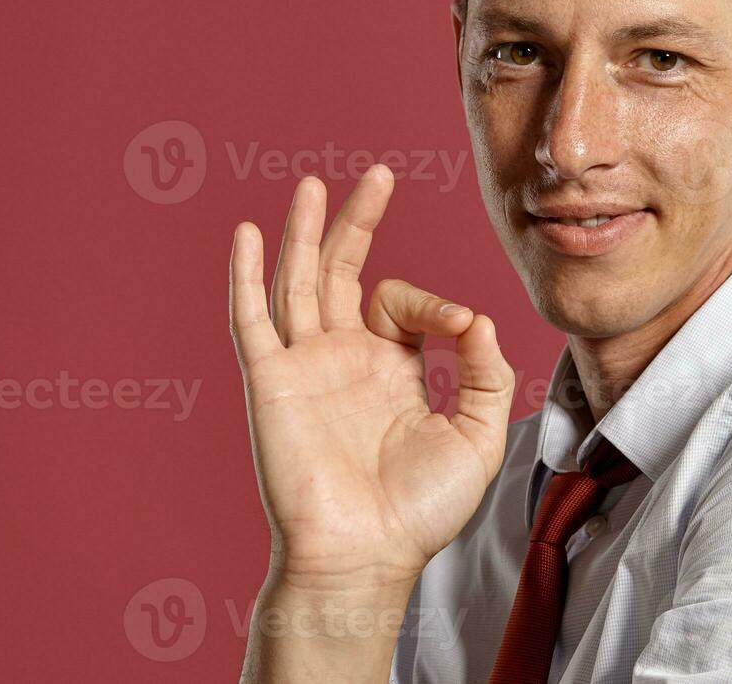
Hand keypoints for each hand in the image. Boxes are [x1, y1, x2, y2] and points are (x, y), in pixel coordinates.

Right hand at [229, 164, 514, 591]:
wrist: (367, 557)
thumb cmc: (420, 511)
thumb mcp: (479, 435)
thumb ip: (486, 372)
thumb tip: (476, 317)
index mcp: (391, 369)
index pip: (402, 303)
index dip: (435, 303)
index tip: (464, 327)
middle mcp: (344, 359)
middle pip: (345, 272)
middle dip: (360, 221)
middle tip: (378, 174)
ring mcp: (304, 367)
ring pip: (299, 282)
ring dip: (304, 232)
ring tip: (313, 184)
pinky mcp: (271, 382)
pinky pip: (252, 320)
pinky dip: (245, 276)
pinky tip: (246, 234)